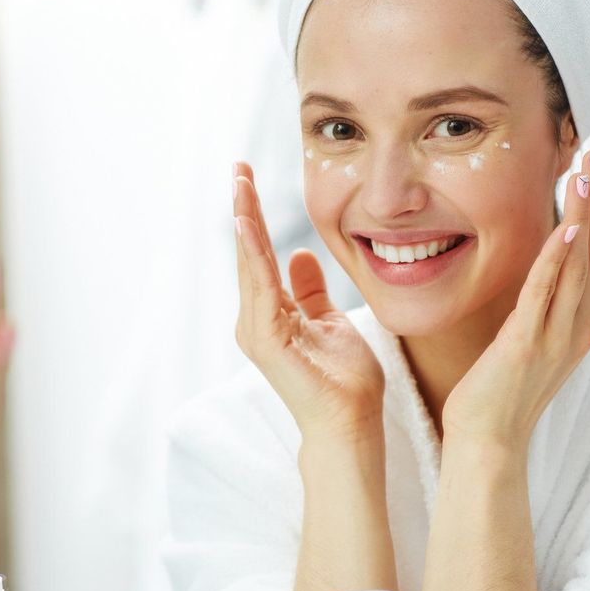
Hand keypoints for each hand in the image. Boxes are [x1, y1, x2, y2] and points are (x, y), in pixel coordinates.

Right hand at [232, 162, 383, 439]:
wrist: (351, 424)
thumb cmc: (344, 382)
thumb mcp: (330, 322)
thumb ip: (310, 291)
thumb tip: (300, 255)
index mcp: (271, 315)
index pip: (259, 256)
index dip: (254, 217)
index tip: (249, 179)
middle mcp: (256, 321)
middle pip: (247, 254)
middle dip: (243, 208)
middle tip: (238, 167)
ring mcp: (257, 331)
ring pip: (248, 264)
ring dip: (244, 221)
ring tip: (240, 183)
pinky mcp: (266, 339)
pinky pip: (259, 286)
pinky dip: (254, 253)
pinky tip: (248, 224)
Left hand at [442, 150, 589, 453]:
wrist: (489, 438)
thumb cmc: (505, 385)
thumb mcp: (537, 333)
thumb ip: (551, 298)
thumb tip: (554, 255)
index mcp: (587, 321)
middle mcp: (581, 326)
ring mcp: (557, 335)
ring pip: (580, 265)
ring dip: (585, 216)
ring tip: (587, 173)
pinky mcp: (527, 343)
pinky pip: (546, 293)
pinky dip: (557, 259)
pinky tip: (565, 227)